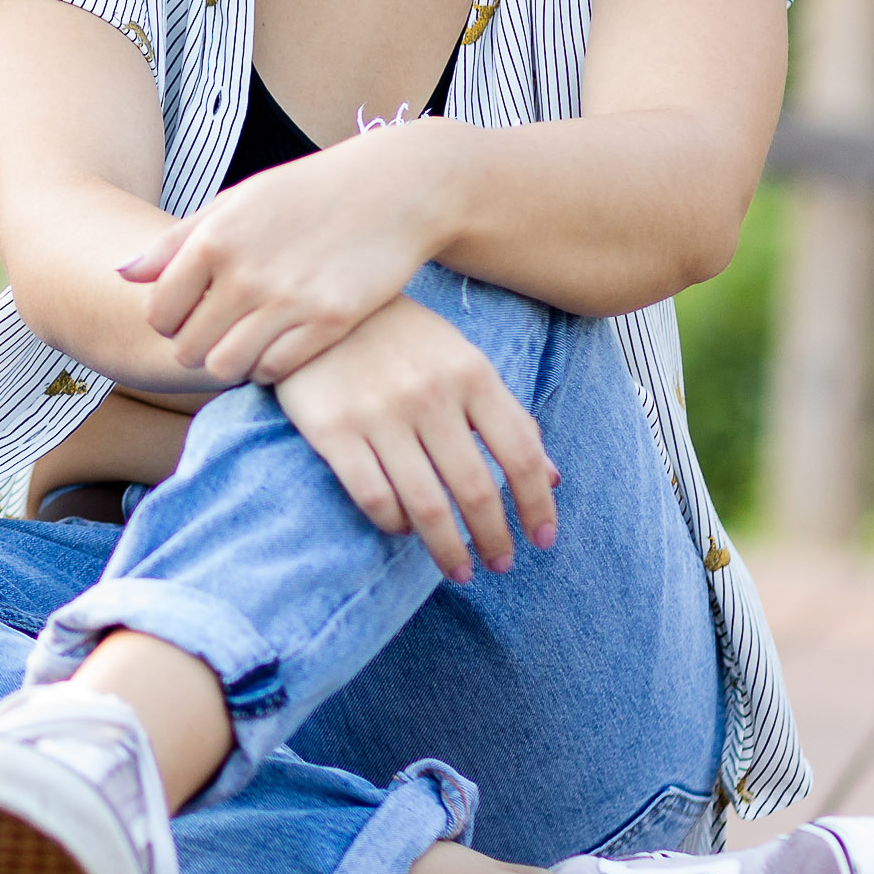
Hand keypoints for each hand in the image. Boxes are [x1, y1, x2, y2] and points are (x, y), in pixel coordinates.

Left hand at [120, 128, 442, 383]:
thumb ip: (177, 240)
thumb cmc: (306, 194)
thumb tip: (122, 274)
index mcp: (214, 238)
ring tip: (245, 346)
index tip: (189, 315)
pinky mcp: (328, 322)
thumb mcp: (236, 201)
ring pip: (225, 367)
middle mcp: (245, 272)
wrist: (392, 189)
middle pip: (187, 348)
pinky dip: (268, 367)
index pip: (158, 312)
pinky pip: (274, 370)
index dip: (168, 322)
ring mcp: (288, 300)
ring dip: (229, 363)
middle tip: (218, 335)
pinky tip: (279, 347)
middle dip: (195, 348)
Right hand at [273, 296, 558, 579]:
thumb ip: (507, 415)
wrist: (321, 304)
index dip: (536, 504)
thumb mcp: (462, 361)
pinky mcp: (332, 429)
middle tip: (499, 565)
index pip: (519, 453)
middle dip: (494, 539)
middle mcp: (429, 394)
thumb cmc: (402, 338)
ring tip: (459, 569)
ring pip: (425, 505)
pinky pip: (374, 497)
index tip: (542, 538)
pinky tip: (404, 530)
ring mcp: (379, 413)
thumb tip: (552, 477)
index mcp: (470, 373)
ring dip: (448, 549)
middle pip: (474, 489)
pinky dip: (394, 524)